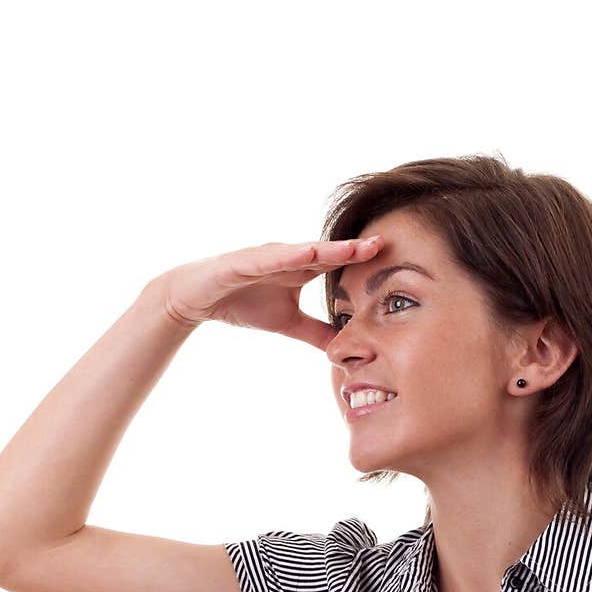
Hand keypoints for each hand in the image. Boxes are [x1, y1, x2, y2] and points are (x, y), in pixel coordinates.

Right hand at [150, 235, 382, 351]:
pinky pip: (267, 258)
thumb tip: (343, 348)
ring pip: (301, 251)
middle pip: (326, 251)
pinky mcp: (241, 262)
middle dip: (354, 247)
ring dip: (327, 248)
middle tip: (385, 243)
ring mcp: (265, 257)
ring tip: (353, 246)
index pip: (337, 263)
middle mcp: (287, 257)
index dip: (363, 260)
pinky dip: (286, 256)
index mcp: (300, 269)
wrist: (196, 298)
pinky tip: (305, 253)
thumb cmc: (242, 302)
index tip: (395, 260)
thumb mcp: (288, 323)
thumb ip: (316, 332)